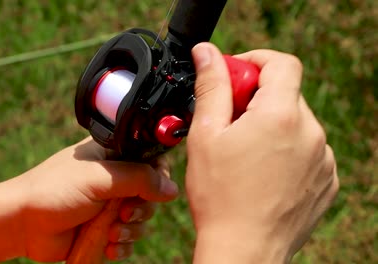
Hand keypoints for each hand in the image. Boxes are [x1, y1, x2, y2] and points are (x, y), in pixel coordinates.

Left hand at [20, 137, 177, 261]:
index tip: (152, 190)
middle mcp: (113, 179)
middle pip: (150, 194)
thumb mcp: (100, 178)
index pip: (150, 160)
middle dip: (141, 209)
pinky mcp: (103, 229)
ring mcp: (108, 205)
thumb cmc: (55, 190)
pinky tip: (108, 247)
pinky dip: (122, 245)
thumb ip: (138, 178)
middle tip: (123, 214)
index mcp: (111, 156)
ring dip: (131, 230)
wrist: (22, 224)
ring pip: (141, 219)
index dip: (156, 176)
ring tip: (111, 234)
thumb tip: (171, 189)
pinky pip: (127, 239)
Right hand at [186, 44, 338, 262]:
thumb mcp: (206, 134)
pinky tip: (262, 171)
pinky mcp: (325, 180)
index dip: (254, 62)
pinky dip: (286, 150)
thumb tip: (207, 53)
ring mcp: (322, 159)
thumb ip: (211, 86)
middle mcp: (311, 133)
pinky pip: (307, 150)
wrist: (244, 249)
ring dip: (270, 126)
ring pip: (295, 123)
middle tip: (227, 121)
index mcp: (281, 115)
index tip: (234, 77)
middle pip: (286, 94)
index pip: (280, 63)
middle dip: (255, 98)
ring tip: (243, 154)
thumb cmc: (220, 196)